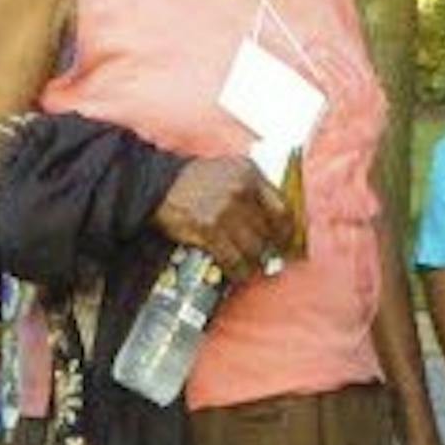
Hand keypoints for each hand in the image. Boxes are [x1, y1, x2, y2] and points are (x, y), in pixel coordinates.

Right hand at [157, 155, 293, 285]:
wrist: (158, 185)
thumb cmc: (194, 181)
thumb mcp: (229, 172)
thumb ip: (252, 191)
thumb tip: (274, 224)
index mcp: (248, 173)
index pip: (281, 209)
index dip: (286, 232)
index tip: (285, 243)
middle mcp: (240, 190)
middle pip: (267, 232)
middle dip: (267, 249)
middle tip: (265, 259)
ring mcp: (224, 210)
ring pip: (253, 249)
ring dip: (252, 263)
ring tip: (248, 267)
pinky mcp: (209, 229)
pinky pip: (233, 259)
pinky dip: (237, 270)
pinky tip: (236, 272)